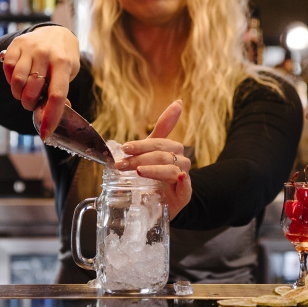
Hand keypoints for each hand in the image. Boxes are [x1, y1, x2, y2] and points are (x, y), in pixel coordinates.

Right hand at [0, 26, 79, 139]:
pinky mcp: (16, 44)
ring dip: (19, 95)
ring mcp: (30, 48)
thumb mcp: (69, 75)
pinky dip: (11, 80)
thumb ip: (59, 94)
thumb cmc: (64, 59)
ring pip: (17, 82)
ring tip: (25, 93)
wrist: (56, 33)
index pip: (56, 95)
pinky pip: (7, 69)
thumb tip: (49, 117)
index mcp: (63, 63)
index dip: (50, 117)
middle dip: (30, 105)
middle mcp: (46, 54)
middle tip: (33, 103)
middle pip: (32, 92)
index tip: (45, 133)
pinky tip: (19, 79)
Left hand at [115, 99, 191, 219]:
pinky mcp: (185, 193)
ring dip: (153, 169)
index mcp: (172, 149)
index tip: (126, 147)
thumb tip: (178, 102)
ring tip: (138, 170)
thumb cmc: (154, 177)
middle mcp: (180, 160)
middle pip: (162, 153)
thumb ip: (158, 131)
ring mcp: (184, 177)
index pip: (159, 140)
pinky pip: (186, 186)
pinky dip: (183, 181)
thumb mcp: (149, 154)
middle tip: (122, 162)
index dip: (142, 143)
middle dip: (140, 156)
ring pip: (170, 168)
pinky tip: (180, 178)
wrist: (160, 204)